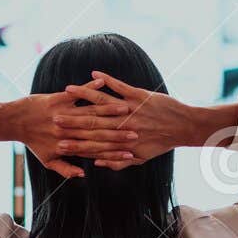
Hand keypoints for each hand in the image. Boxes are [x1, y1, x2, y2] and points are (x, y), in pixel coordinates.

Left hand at [0, 82, 137, 178]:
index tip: (131, 154)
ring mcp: (64, 114)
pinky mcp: (58, 99)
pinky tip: (102, 81)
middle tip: (137, 133)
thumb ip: (66, 169)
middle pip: (98, 133)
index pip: (96, 151)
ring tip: (126, 109)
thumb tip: (83, 174)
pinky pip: (77, 93)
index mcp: (68, 146)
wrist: (14, 121)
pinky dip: (89, 87)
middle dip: (119, 133)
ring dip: (109, 110)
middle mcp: (68, 131)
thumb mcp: (48, 160)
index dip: (114, 153)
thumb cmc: (33, 141)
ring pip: (91, 112)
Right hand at [53, 72, 235, 169]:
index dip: (74, 141)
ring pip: (102, 102)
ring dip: (83, 95)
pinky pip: (119, 86)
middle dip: (71, 119)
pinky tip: (94, 74)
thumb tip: (96, 162)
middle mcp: (122, 125)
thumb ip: (117, 162)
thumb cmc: (160, 144)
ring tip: (66, 89)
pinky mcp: (139, 96)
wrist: (184, 127)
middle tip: (53, 116)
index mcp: (120, 140)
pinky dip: (107, 80)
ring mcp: (130, 109)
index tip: (57, 140)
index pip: (92, 142)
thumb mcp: (139, 158)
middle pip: (91, 122)